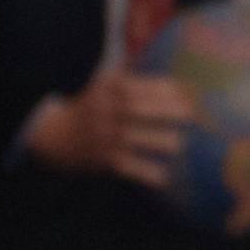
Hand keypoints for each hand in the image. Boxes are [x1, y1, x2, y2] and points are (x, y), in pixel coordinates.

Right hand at [23, 70, 194, 186]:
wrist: (56, 136)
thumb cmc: (95, 107)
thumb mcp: (106, 86)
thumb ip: (135, 78)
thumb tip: (174, 73)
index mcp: (106, 89)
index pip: (137, 86)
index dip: (164, 89)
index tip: (189, 92)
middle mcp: (103, 110)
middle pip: (135, 108)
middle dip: (166, 111)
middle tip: (192, 115)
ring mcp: (103, 136)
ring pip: (132, 138)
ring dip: (159, 141)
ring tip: (178, 143)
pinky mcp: (103, 160)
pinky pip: (127, 167)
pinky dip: (146, 173)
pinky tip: (165, 177)